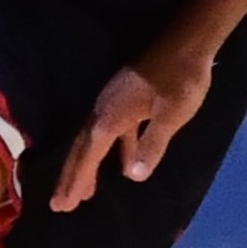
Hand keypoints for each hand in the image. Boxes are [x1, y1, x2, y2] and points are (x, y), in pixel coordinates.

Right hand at [50, 45, 215, 210]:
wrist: (187, 42)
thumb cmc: (181, 80)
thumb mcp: (171, 116)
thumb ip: (152, 144)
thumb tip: (133, 175)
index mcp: (111, 117)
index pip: (88, 156)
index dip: (75, 181)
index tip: (62, 204)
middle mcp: (103, 110)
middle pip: (82, 148)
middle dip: (71, 177)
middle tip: (60, 204)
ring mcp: (112, 102)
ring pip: (93, 140)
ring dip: (86, 165)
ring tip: (83, 192)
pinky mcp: (124, 98)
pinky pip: (109, 132)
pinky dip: (108, 151)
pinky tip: (121, 162)